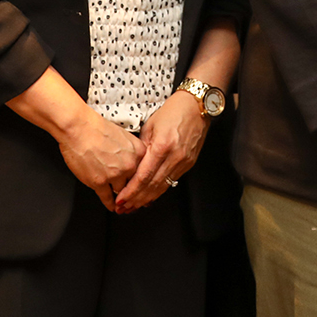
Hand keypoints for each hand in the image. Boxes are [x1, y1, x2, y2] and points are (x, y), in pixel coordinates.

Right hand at [58, 111, 146, 209]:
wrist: (78, 128)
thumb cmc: (96, 127)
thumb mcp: (124, 135)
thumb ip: (132, 150)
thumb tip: (133, 161)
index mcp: (138, 151)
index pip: (145, 171)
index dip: (141, 180)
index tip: (142, 187)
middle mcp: (130, 165)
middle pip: (134, 183)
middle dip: (131, 190)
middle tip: (132, 198)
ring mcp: (115, 175)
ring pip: (121, 192)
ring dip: (120, 197)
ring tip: (121, 202)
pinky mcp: (99, 182)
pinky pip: (107, 198)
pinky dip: (110, 204)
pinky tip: (111, 206)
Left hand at [115, 91, 209, 212]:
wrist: (197, 107)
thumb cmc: (172, 112)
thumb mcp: (151, 126)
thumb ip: (142, 148)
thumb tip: (132, 165)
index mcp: (162, 146)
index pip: (143, 176)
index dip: (131, 191)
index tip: (119, 200)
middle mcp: (174, 157)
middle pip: (152, 186)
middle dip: (136, 200)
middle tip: (122, 209)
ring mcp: (183, 162)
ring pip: (162, 187)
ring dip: (146, 199)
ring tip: (133, 207)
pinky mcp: (188, 164)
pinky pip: (171, 182)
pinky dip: (158, 192)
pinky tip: (149, 198)